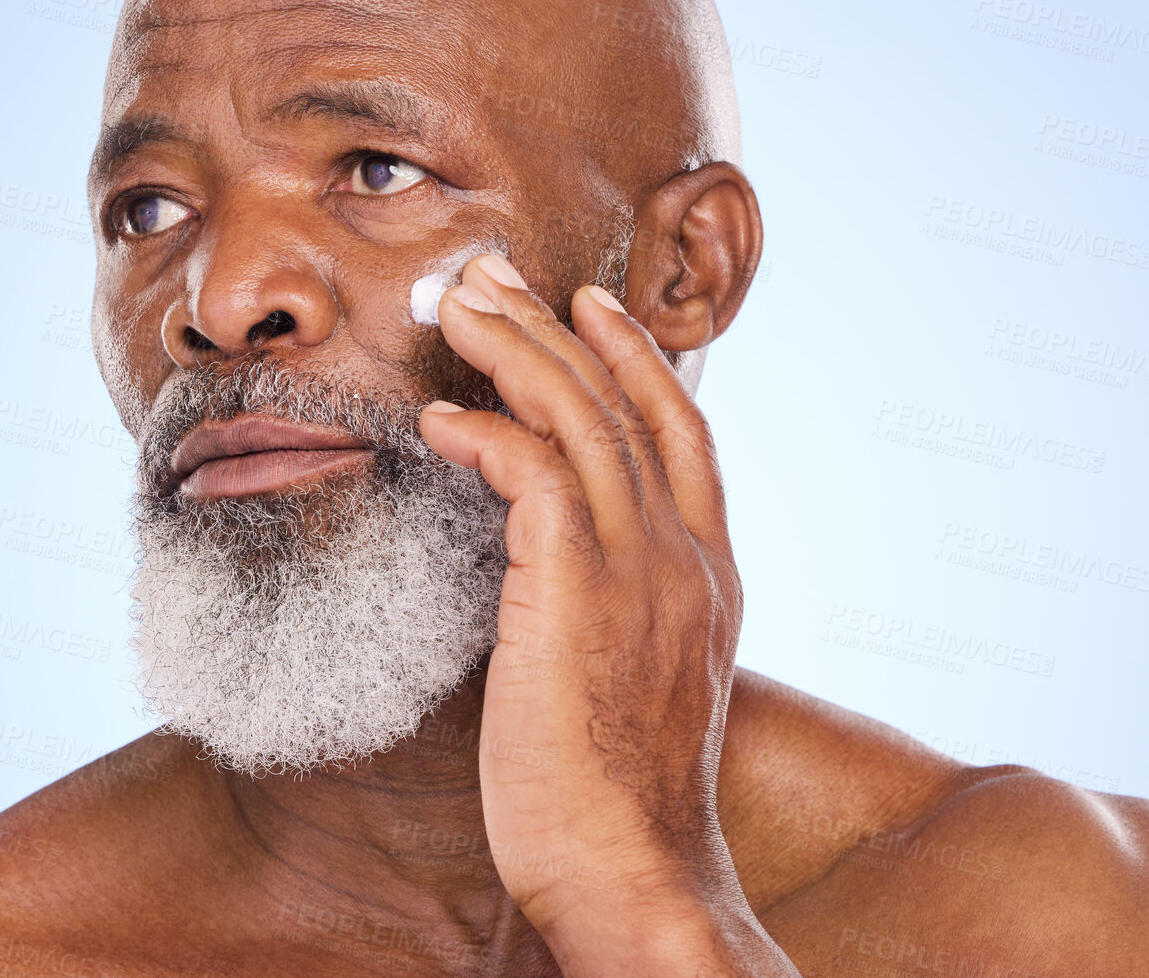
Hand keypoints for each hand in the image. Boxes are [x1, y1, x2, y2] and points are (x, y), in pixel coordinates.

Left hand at [418, 254, 793, 976]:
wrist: (633, 872)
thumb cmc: (617, 794)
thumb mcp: (641, 679)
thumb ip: (621, 605)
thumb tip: (557, 566)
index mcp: (709, 572)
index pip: (684, 430)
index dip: (639, 358)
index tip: (593, 307)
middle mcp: (686, 554)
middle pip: (629, 400)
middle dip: (558, 326)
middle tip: (496, 276)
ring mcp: (641, 567)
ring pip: (581, 415)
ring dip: (515, 349)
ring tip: (461, 305)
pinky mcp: (577, 589)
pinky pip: (532, 470)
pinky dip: (484, 431)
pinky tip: (439, 419)